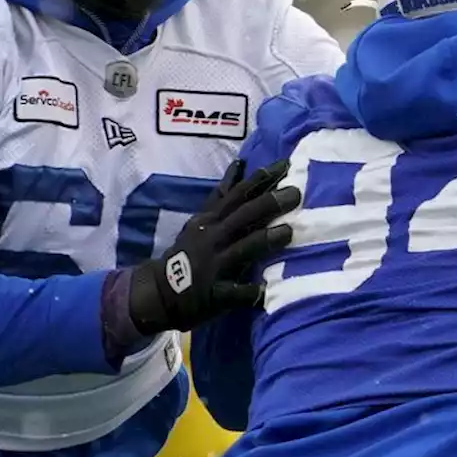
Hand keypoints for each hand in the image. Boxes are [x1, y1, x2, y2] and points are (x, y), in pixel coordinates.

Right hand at [128, 157, 299, 334]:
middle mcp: (213, 238)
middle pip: (243, 216)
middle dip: (269, 203)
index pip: (238, 194)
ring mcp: (214, 266)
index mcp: (211, 219)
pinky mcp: (215, 294)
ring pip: (242, 249)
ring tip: (288, 232)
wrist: (160, 291)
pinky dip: (249, 291)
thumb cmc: (189, 251)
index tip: (284, 164)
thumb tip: (241, 163)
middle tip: (295, 192)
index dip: (260, 179)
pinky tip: (265, 291)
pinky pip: (234, 292)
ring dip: (264, 240)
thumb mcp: (202, 219)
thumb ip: (223, 195)